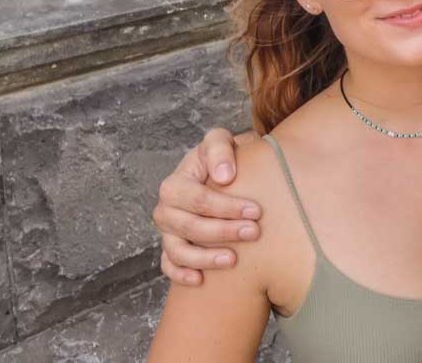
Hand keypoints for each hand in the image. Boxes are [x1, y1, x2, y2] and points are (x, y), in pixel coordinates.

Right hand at [153, 128, 261, 284]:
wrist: (220, 175)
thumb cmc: (222, 158)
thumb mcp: (221, 142)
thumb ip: (220, 149)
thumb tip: (224, 176)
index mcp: (176, 182)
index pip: (198, 198)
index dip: (226, 206)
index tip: (256, 210)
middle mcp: (166, 208)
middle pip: (189, 226)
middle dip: (222, 231)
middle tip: (254, 232)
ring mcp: (167, 231)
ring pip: (177, 250)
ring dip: (204, 257)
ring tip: (233, 259)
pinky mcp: (171, 248)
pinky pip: (168, 266)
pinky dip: (180, 274)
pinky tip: (200, 279)